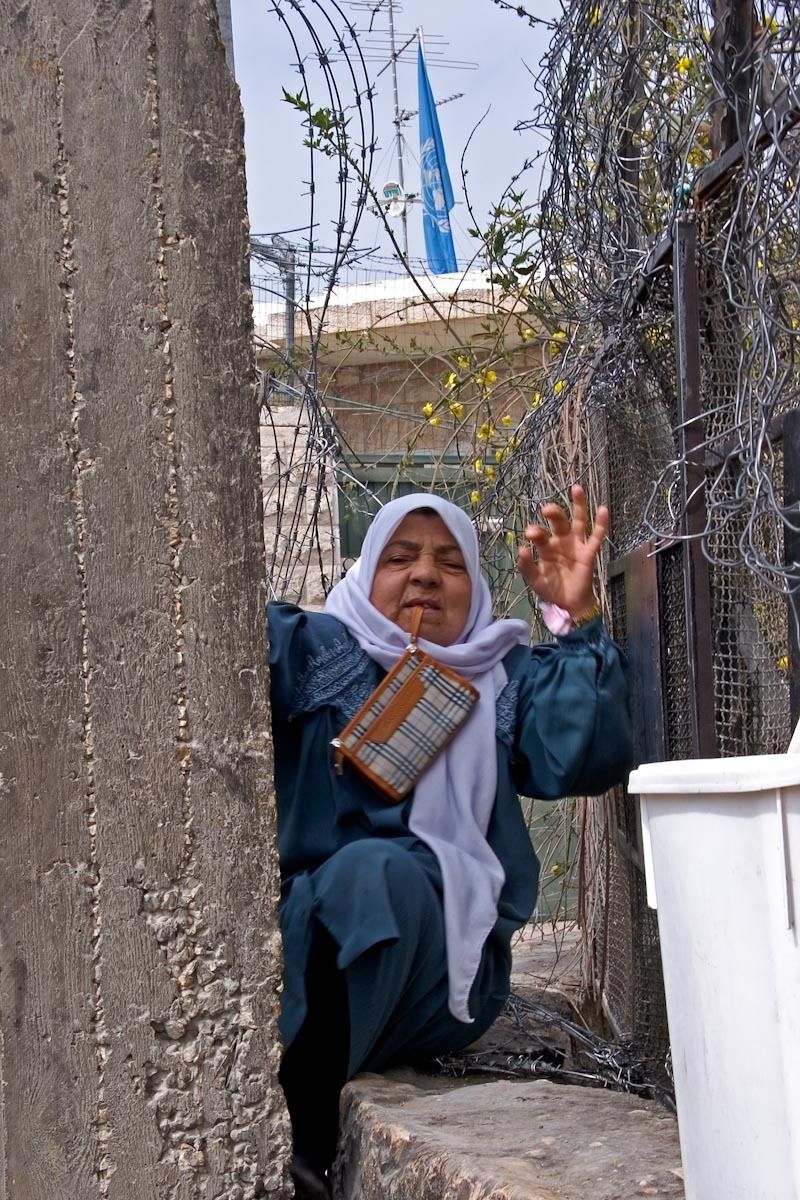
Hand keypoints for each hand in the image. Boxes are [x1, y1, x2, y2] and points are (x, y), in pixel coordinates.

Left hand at [516, 484, 607, 619]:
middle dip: (554, 513)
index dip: (535, 531)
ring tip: (576, 488)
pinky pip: (596, 536)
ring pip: (578, 521)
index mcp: (546, 546)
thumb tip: (522, 549)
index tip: (530, 533)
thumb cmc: (551, 588)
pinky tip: (603, 509)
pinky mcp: (589, 553)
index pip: (540, 534)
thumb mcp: (534, 580)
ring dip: (578, 505)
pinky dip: (601, 523)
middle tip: (547, 509)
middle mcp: (561, 541)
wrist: (568, 604)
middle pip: (559, 521)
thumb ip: (526, 566)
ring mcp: (576, 545)